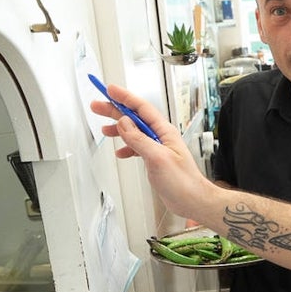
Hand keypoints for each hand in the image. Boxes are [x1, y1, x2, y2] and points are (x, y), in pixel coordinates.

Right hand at [89, 84, 214, 217]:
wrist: (193, 201)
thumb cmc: (183, 182)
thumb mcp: (157, 158)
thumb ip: (139, 139)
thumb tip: (124, 123)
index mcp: (164, 131)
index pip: (141, 108)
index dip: (124, 98)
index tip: (110, 90)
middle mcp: (161, 137)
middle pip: (135, 118)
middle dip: (115, 110)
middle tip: (97, 106)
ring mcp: (158, 148)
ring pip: (134, 132)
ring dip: (118, 129)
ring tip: (103, 128)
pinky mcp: (155, 160)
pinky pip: (137, 147)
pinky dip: (126, 147)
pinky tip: (119, 152)